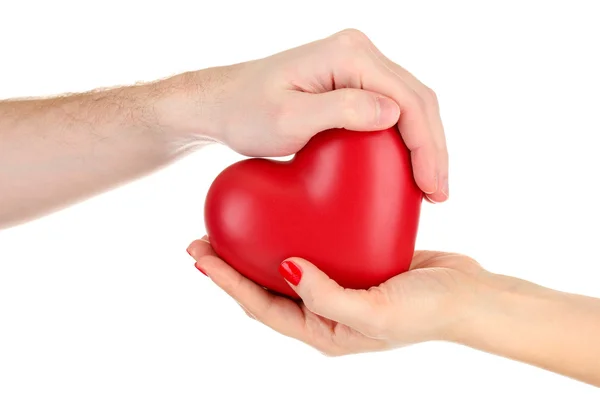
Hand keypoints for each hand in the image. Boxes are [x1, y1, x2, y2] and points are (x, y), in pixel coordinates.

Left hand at [180, 29, 447, 201]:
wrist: (220, 104)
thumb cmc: (245, 112)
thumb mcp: (289, 119)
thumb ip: (342, 111)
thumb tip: (395, 114)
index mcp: (348, 55)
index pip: (407, 99)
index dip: (426, 146)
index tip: (432, 188)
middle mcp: (358, 52)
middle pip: (416, 99)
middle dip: (432, 148)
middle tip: (438, 193)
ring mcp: (355, 65)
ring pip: (409, 103)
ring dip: (424, 144)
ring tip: (429, 185)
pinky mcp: (350, 81)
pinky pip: (390, 108)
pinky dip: (405, 138)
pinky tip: (408, 166)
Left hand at [186, 237, 485, 355]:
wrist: (471, 298)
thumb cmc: (428, 313)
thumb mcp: (376, 314)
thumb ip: (327, 297)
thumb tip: (285, 269)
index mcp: (322, 329)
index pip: (260, 305)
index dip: (227, 281)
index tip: (200, 255)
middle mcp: (324, 307)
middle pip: (265, 284)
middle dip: (234, 262)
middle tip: (205, 236)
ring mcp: (339, 283)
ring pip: (288, 261)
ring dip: (262, 241)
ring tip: (238, 218)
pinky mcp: (355, 259)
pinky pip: (318, 243)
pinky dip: (298, 227)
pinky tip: (291, 204)